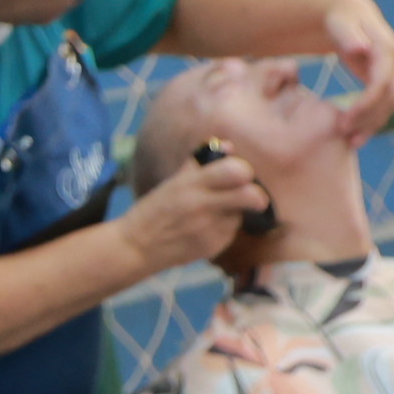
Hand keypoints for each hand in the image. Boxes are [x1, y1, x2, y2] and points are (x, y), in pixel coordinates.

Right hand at [122, 152, 273, 276]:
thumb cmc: (153, 211)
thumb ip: (200, 164)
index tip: (242, 176)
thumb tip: (228, 146)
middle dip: (258, 196)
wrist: (135, 248)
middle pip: (250, 196)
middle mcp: (202, 204)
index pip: (235, 170)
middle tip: (254, 198)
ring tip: (215, 214)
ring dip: (235, 213)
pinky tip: (205, 229)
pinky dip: (223, 229)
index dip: (244, 172)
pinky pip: (230, 233)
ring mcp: (208, 228)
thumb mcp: (172, 183)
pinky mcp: (211, 247)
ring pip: (240, 216)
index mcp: (191, 183)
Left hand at [315, 0, 393, 141]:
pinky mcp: (391, 79)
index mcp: (388, 49)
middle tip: (344, 135)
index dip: (365, 106)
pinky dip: (373, 122)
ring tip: (350, 141)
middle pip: (389, 98)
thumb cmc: (340, 20)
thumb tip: (362, 50)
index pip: (381, 84)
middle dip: (368, 119)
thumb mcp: (340, 25)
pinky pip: (386, 105)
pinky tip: (357, 137)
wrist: (348, 15)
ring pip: (390, 105)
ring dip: (372, 125)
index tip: (344, 123)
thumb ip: (349, 37)